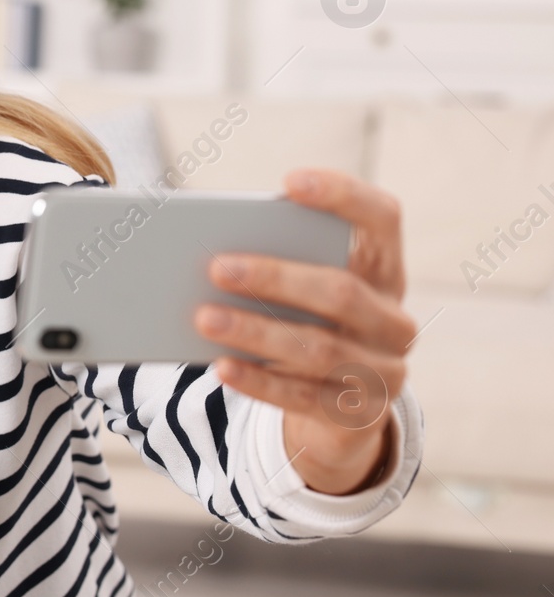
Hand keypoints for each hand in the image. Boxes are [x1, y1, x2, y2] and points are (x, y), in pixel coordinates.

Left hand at [192, 168, 413, 495]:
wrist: (338, 407)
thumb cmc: (304, 323)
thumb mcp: (301, 291)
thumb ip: (278, 262)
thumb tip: (208, 248)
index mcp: (384, 269)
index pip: (382, 218)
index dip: (343, 196)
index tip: (289, 181)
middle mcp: (393, 317)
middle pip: (341, 291)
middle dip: (275, 277)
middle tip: (216, 267)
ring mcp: (384, 369)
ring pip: (320, 349)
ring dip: (256, 332)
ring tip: (203, 318)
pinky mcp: (359, 414)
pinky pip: (304, 397)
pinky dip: (260, 382)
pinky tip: (221, 366)